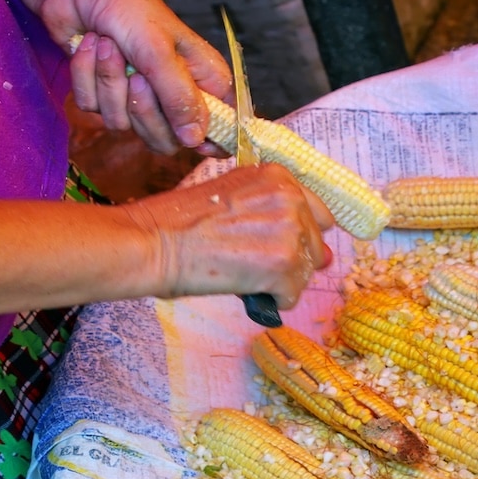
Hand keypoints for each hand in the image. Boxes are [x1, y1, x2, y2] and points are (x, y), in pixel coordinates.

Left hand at [0, 0, 230, 156]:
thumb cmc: (129, 8)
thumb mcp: (160, 51)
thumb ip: (179, 97)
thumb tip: (196, 140)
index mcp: (203, 80)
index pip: (219, 127)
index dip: (209, 141)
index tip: (196, 144)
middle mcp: (173, 93)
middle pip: (165, 140)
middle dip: (143, 109)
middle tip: (137, 77)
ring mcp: (136, 97)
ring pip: (122, 124)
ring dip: (109, 83)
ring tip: (109, 46)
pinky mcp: (103, 94)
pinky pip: (93, 108)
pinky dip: (86, 76)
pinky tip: (90, 46)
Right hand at [123, 164, 334, 308]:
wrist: (156, 242)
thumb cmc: (181, 222)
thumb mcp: (233, 197)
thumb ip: (274, 214)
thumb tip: (322, 255)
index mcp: (279, 177)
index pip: (316, 213)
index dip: (295, 235)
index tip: (271, 245)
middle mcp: (292, 199)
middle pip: (314, 245)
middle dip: (289, 260)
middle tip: (251, 263)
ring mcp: (291, 231)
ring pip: (305, 272)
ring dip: (278, 281)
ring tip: (243, 274)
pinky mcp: (284, 266)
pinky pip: (290, 296)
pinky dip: (270, 301)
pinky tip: (243, 288)